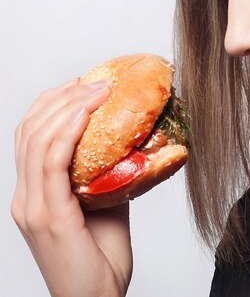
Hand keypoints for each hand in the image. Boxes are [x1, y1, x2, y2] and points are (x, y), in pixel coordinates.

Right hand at [12, 78, 132, 296]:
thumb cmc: (101, 260)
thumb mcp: (106, 206)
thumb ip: (108, 177)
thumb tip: (132, 145)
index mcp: (35, 193)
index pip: (32, 136)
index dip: (54, 104)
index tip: (84, 85)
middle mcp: (26, 196)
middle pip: (30, 130)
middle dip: (60, 98)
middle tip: (94, 82)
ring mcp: (33, 206)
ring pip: (36, 140)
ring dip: (67, 107)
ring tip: (96, 90)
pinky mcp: (47, 216)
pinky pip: (50, 163)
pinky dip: (66, 132)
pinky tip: (85, 114)